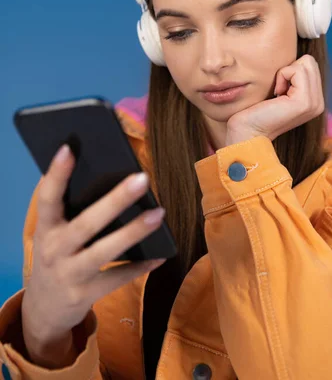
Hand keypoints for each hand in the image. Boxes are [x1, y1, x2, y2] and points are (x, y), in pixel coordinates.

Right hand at [22, 144, 165, 365]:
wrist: (42, 310)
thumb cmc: (57, 256)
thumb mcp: (54, 234)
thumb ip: (72, 211)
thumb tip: (110, 176)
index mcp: (45, 228)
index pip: (48, 197)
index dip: (57, 174)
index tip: (68, 148)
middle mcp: (54, 250)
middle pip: (86, 223)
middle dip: (115, 200)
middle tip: (142, 178)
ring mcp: (69, 274)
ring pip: (104, 251)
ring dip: (134, 232)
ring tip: (159, 212)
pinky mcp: (84, 295)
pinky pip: (116, 278)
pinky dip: (140, 267)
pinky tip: (160, 254)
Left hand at [225, 55, 324, 144]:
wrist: (247, 131)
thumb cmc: (256, 110)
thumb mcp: (280, 90)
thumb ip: (293, 77)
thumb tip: (295, 56)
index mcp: (315, 100)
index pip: (310, 65)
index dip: (290, 71)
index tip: (278, 90)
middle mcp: (319, 103)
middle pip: (310, 61)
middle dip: (289, 70)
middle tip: (277, 91)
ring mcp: (314, 103)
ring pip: (305, 63)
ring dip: (285, 73)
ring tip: (277, 93)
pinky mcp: (305, 102)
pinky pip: (296, 70)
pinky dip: (282, 76)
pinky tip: (276, 95)